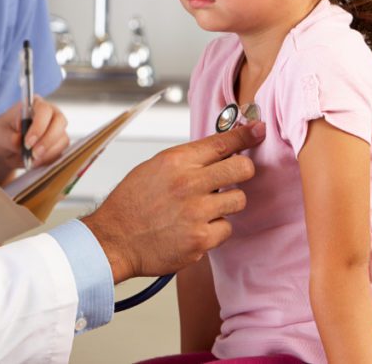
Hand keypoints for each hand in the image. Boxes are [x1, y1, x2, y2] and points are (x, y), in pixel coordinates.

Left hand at [0, 97, 68, 182]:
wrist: (6, 149)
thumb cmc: (2, 134)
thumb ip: (8, 137)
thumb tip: (19, 140)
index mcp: (34, 104)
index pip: (44, 109)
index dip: (39, 126)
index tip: (27, 142)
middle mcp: (49, 113)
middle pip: (59, 121)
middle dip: (47, 140)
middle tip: (33, 154)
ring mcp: (56, 128)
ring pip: (62, 138)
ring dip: (48, 152)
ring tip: (31, 159)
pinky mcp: (58, 143)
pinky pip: (61, 151)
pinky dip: (49, 159)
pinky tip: (35, 161)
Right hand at [82, 121, 263, 282]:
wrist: (114, 239)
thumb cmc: (130, 204)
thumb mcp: (152, 168)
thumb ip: (185, 161)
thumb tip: (218, 152)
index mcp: (175, 161)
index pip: (221, 142)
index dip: (246, 135)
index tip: (258, 131)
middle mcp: (188, 184)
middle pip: (242, 168)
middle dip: (243, 170)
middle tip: (234, 176)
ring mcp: (196, 213)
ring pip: (239, 200)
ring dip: (226, 204)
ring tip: (204, 208)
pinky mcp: (201, 239)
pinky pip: (227, 229)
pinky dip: (215, 229)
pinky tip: (194, 228)